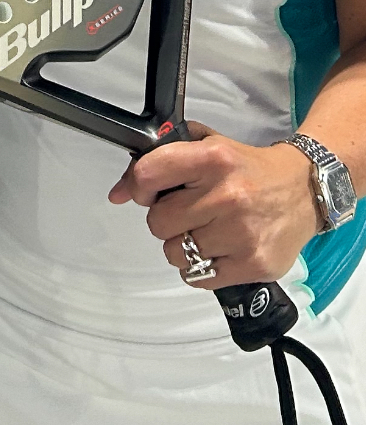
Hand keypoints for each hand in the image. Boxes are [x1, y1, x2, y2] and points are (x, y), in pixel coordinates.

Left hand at [107, 122, 320, 287]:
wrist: (305, 190)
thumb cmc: (250, 169)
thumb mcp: (209, 146)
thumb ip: (161, 159)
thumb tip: (118, 193)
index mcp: (214, 159)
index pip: (148, 174)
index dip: (138, 186)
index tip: (146, 192)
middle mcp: (227, 196)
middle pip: (157, 222)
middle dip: (166, 219)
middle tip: (189, 212)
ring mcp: (241, 234)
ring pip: (174, 253)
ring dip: (183, 245)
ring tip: (208, 230)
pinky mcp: (253, 265)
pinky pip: (198, 278)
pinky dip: (202, 267)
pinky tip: (220, 249)